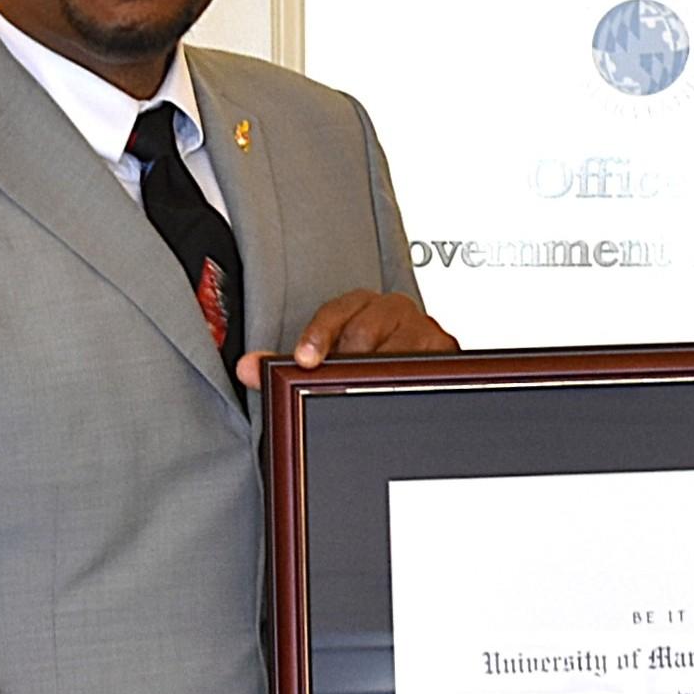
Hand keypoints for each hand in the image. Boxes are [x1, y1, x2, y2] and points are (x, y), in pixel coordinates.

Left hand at [237, 290, 458, 390]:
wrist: (421, 374)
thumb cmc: (368, 361)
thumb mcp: (327, 359)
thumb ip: (284, 364)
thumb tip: (247, 368)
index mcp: (361, 304)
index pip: (337, 310)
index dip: (319, 334)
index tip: (305, 357)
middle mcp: (393, 310)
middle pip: (365, 331)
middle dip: (346, 361)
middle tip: (337, 382)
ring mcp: (421, 328)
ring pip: (394, 349)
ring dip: (377, 375)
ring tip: (368, 389)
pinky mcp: (446, 348)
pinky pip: (425, 364)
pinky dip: (408, 380)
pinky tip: (397, 389)